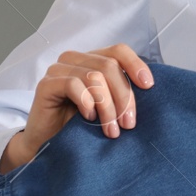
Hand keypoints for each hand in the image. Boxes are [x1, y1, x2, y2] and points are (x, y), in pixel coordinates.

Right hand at [0, 44, 154, 172]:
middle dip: (124, 97)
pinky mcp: (46, 84)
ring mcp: (58, 69)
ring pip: (95, 77)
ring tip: (111, 130)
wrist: (48, 145)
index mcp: (92, 60)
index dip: (135, 64)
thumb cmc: (79, 126)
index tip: (149, 86)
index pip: (118, 51)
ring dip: (108, 107)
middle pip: (110, 66)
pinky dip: (86, 103)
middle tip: (128, 124)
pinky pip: (73, 85)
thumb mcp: (107, 106)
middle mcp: (75, 59)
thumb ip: (120, 92)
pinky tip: (89, 118)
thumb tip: (148, 87)